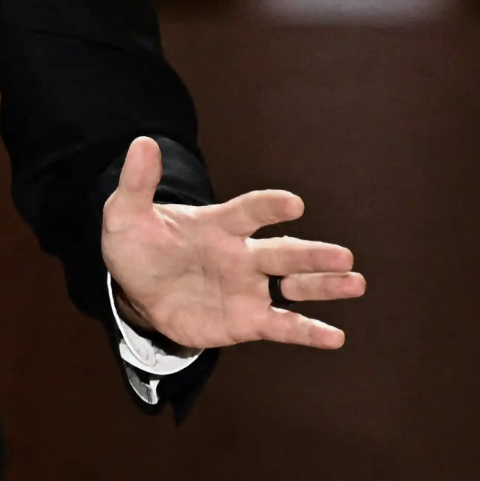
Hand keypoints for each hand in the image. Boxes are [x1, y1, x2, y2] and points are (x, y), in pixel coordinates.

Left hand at [101, 137, 364, 350]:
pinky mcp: (247, 320)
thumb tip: (143, 142)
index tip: (293, 203)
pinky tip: (334, 338)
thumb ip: (138, 183)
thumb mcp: (125, 214)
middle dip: (312, 254)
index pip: (248, 211)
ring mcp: (248, 287)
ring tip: (354, 282)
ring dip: (323, 285)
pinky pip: (282, 325)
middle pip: (282, 251)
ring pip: (294, 285)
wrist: (135, 291)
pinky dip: (308, 331)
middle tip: (343, 255)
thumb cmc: (137, 246)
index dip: (269, 206)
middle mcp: (241, 254)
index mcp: (218, 224)